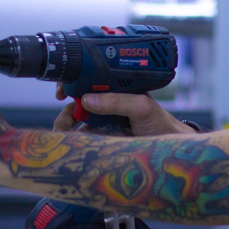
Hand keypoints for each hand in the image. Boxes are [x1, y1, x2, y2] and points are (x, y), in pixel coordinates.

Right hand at [53, 84, 198, 135]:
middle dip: (66, 109)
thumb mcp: (141, 107)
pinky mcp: (102, 137)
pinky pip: (82, 136)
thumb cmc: (159, 122)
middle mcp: (107, 101)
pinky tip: (70, 143)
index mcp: (115, 88)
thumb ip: (118, 101)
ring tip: (63, 133)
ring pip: (76, 119)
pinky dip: (72, 139)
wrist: (167, 149)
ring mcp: (103, 120)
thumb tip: (88, 99)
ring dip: (65, 125)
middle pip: (78, 100)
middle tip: (63, 121)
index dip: (73, 83)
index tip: (62, 92)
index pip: (89, 80)